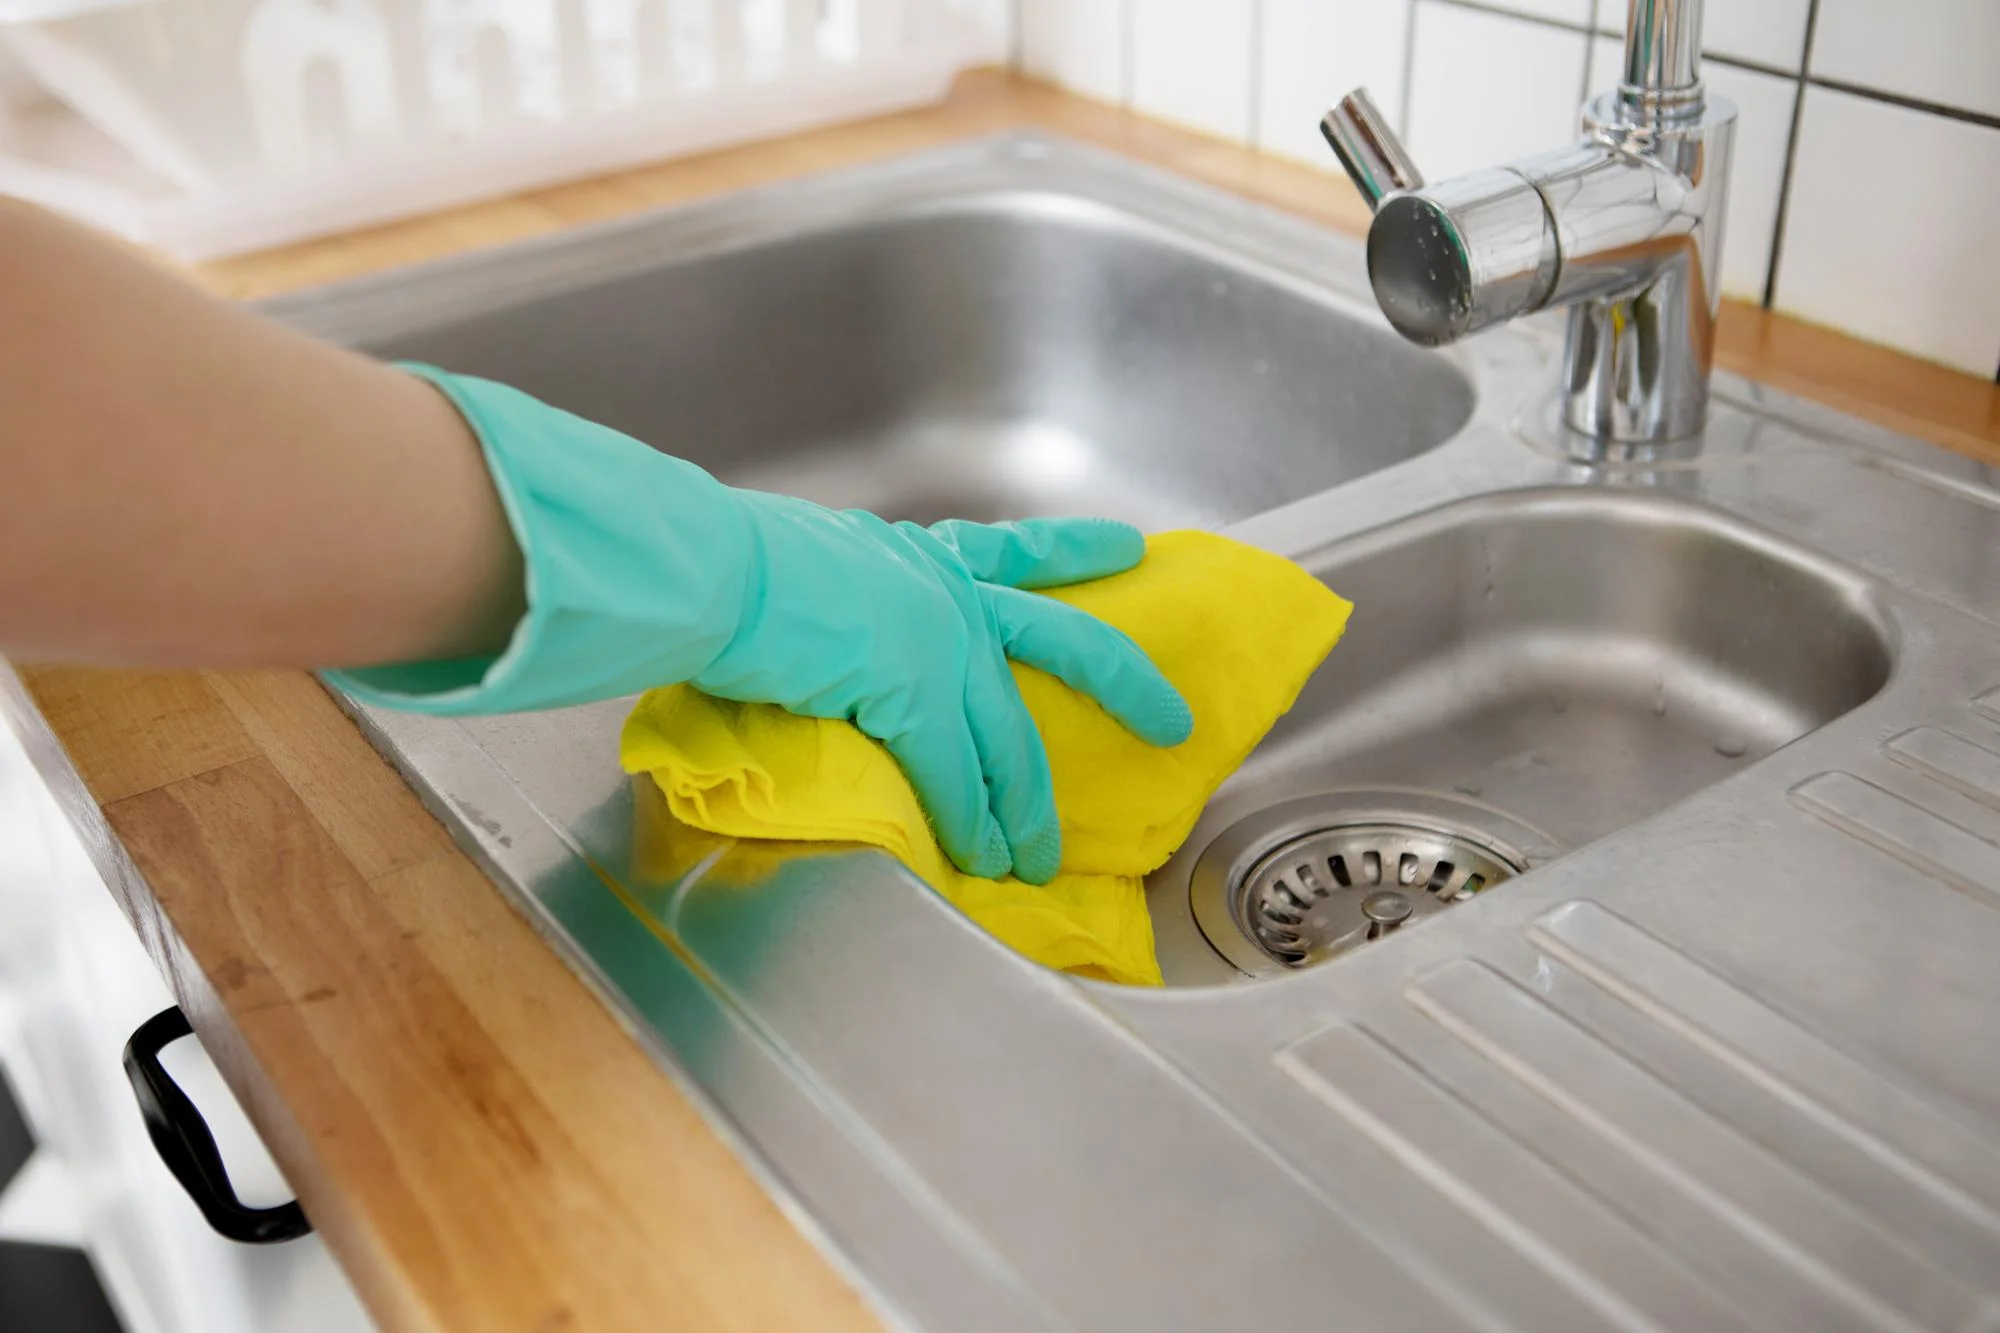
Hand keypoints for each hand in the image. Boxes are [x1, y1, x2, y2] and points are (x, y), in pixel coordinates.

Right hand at [693, 498, 1191, 882]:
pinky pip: (958, 774)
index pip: (1013, 553)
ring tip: (1038, 856)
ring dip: (1023, 807)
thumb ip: (845, 602)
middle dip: (1125, 683)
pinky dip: (973, 823)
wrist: (708, 569)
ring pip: (1009, 737)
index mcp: (915, 553)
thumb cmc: (726, 565)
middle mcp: (943, 589)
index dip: (1074, 551)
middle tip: (1173, 715)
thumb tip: (828, 640)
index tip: (1123, 547)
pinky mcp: (917, 691)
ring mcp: (939, 640)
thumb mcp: (808, 567)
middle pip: (1063, 640)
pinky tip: (989, 858)